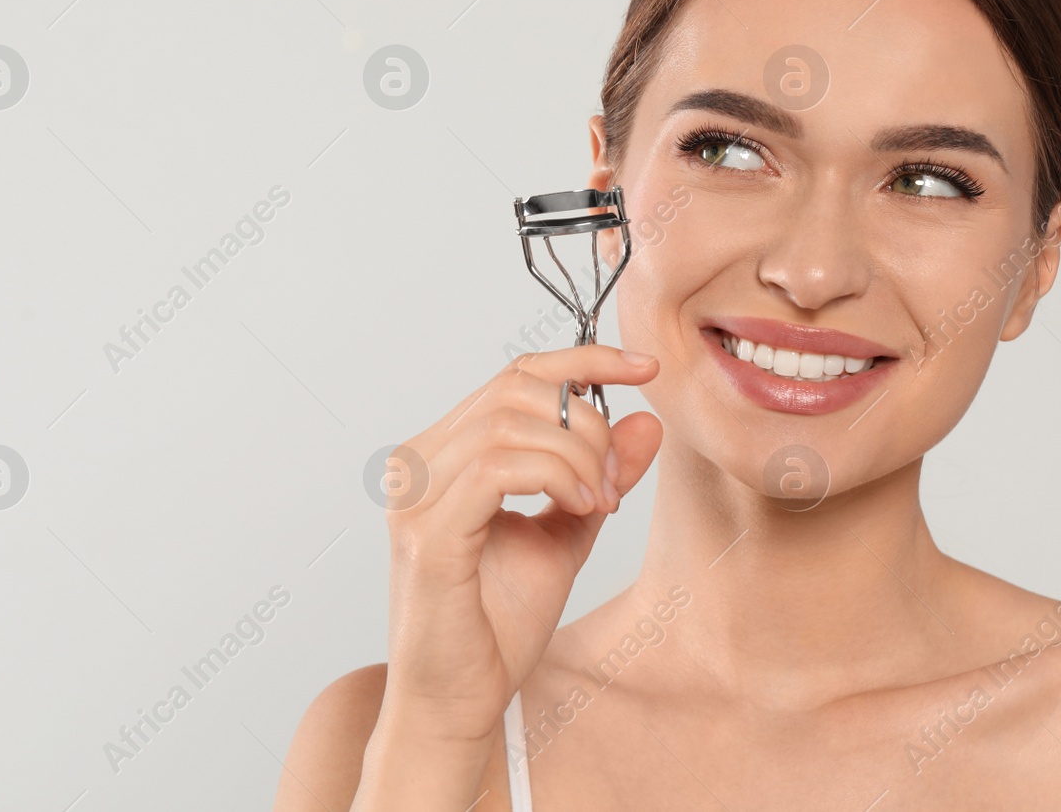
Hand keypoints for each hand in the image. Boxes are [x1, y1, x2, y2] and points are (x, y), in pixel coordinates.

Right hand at [377, 344, 661, 742]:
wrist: (461, 701)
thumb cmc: (498, 623)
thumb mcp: (568, 532)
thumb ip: (600, 475)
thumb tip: (645, 421)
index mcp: (443, 452)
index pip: (516, 375)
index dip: (584, 360)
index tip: (646, 369)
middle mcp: (418, 464)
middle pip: (518, 389)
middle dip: (587, 423)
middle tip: (615, 483)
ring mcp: (415, 496)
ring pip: (511, 423)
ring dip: (577, 455)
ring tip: (599, 503)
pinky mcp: (427, 535)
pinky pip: (497, 468)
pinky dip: (555, 476)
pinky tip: (581, 508)